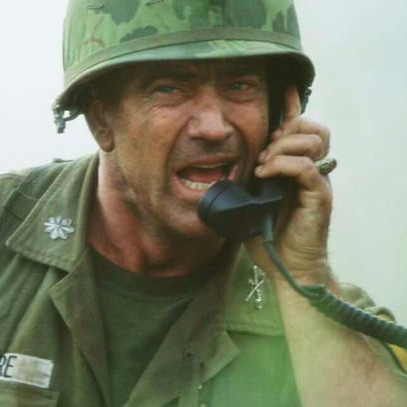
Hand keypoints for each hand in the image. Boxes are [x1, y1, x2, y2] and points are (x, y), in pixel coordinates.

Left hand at [245, 85, 334, 284]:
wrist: (286, 267)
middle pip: (311, 128)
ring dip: (282, 146)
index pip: (299, 128)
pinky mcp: (318, 196)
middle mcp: (311, 170)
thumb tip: (208, 169)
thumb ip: (240, 180)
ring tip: (261, 164)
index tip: (284, 89)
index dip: (292, 107)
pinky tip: (265, 174)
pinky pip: (306, 167)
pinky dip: (283, 165)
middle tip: (261, 149)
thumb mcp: (246, 201)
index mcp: (294, 167)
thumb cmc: (265, 236)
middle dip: (284, 129)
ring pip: (312, 141)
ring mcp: (317, 182)